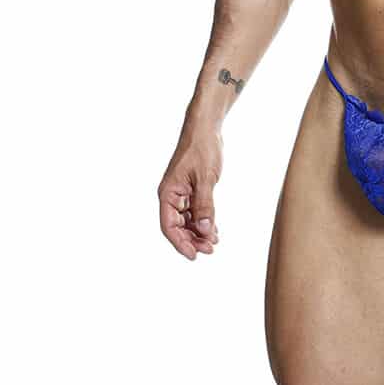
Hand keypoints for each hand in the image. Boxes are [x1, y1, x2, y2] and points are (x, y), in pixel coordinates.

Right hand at [158, 126, 222, 259]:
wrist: (206, 129)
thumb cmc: (202, 149)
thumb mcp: (206, 178)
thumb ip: (205, 205)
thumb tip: (204, 230)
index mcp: (168, 193)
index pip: (169, 226)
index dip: (180, 243)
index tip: (194, 255)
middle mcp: (171, 195)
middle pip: (177, 226)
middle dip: (193, 239)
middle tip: (211, 249)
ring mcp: (181, 193)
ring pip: (187, 220)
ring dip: (199, 232)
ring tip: (215, 243)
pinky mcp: (191, 189)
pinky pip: (194, 211)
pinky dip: (203, 221)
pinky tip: (214, 230)